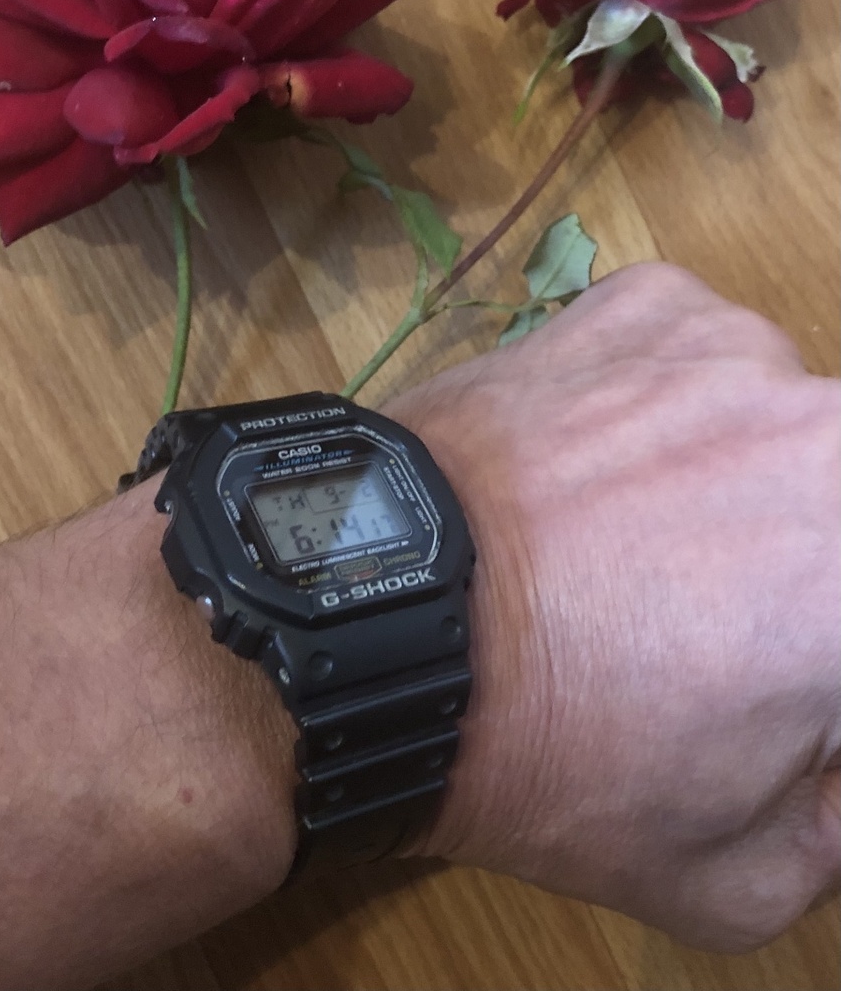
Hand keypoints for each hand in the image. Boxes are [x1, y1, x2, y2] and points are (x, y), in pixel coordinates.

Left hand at [389, 263, 839, 951]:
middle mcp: (826, 433)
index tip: (770, 683)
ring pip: (775, 421)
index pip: (832, 620)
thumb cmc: (556, 756)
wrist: (380, 617)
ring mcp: (735, 347)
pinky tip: (594, 468)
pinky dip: (665, 407)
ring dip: (740, 476)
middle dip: (795, 566)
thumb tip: (831, 764)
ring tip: (635, 540)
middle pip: (825, 503)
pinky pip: (692, 357)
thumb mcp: (733, 874)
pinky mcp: (649, 302)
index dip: (803, 658)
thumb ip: (830, 827)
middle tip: (716, 616)